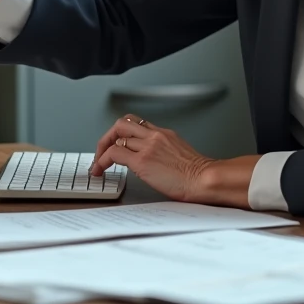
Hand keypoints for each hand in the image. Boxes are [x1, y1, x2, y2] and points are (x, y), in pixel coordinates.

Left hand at [89, 115, 215, 202]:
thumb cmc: (199, 174)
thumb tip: (154, 162)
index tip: (116, 145)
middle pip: (122, 123)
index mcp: (165, 134)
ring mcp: (147, 146)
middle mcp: (155, 136)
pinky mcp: (142, 161)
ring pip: (115, 134)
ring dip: (102, 148)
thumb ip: (165, 153)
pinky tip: (101, 170)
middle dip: (108, 136)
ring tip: (98, 162)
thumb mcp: (181, 155)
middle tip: (102, 151)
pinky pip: (114, 154)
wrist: (205, 179)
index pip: (137, 124)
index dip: (122, 134)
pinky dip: (103, 160)